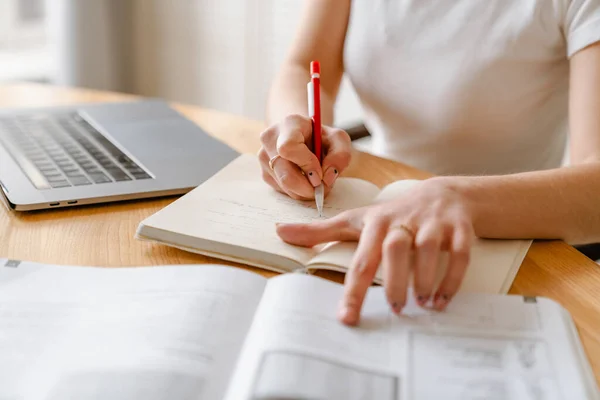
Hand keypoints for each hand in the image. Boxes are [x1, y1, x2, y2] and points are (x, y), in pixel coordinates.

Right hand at [258, 114, 351, 199]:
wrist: (302, 136)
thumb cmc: (320, 137)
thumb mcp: (338, 140)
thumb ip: (340, 156)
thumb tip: (327, 178)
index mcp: (289, 124)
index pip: (289, 147)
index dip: (306, 164)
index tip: (319, 173)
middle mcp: (270, 138)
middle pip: (285, 173)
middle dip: (307, 186)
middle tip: (322, 188)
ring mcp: (264, 156)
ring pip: (284, 185)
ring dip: (304, 190)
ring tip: (316, 182)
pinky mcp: (264, 172)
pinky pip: (281, 190)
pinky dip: (297, 191)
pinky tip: (304, 180)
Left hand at [275, 178, 474, 324]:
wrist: (443, 193)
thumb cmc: (393, 213)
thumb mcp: (357, 220)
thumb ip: (321, 230)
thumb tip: (279, 231)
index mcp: (376, 222)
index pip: (362, 257)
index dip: (353, 288)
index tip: (347, 317)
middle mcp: (403, 221)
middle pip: (395, 249)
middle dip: (394, 280)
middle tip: (394, 310)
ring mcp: (432, 224)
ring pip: (429, 249)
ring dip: (425, 279)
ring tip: (421, 306)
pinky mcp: (458, 228)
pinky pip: (459, 253)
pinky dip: (453, 278)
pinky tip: (442, 300)